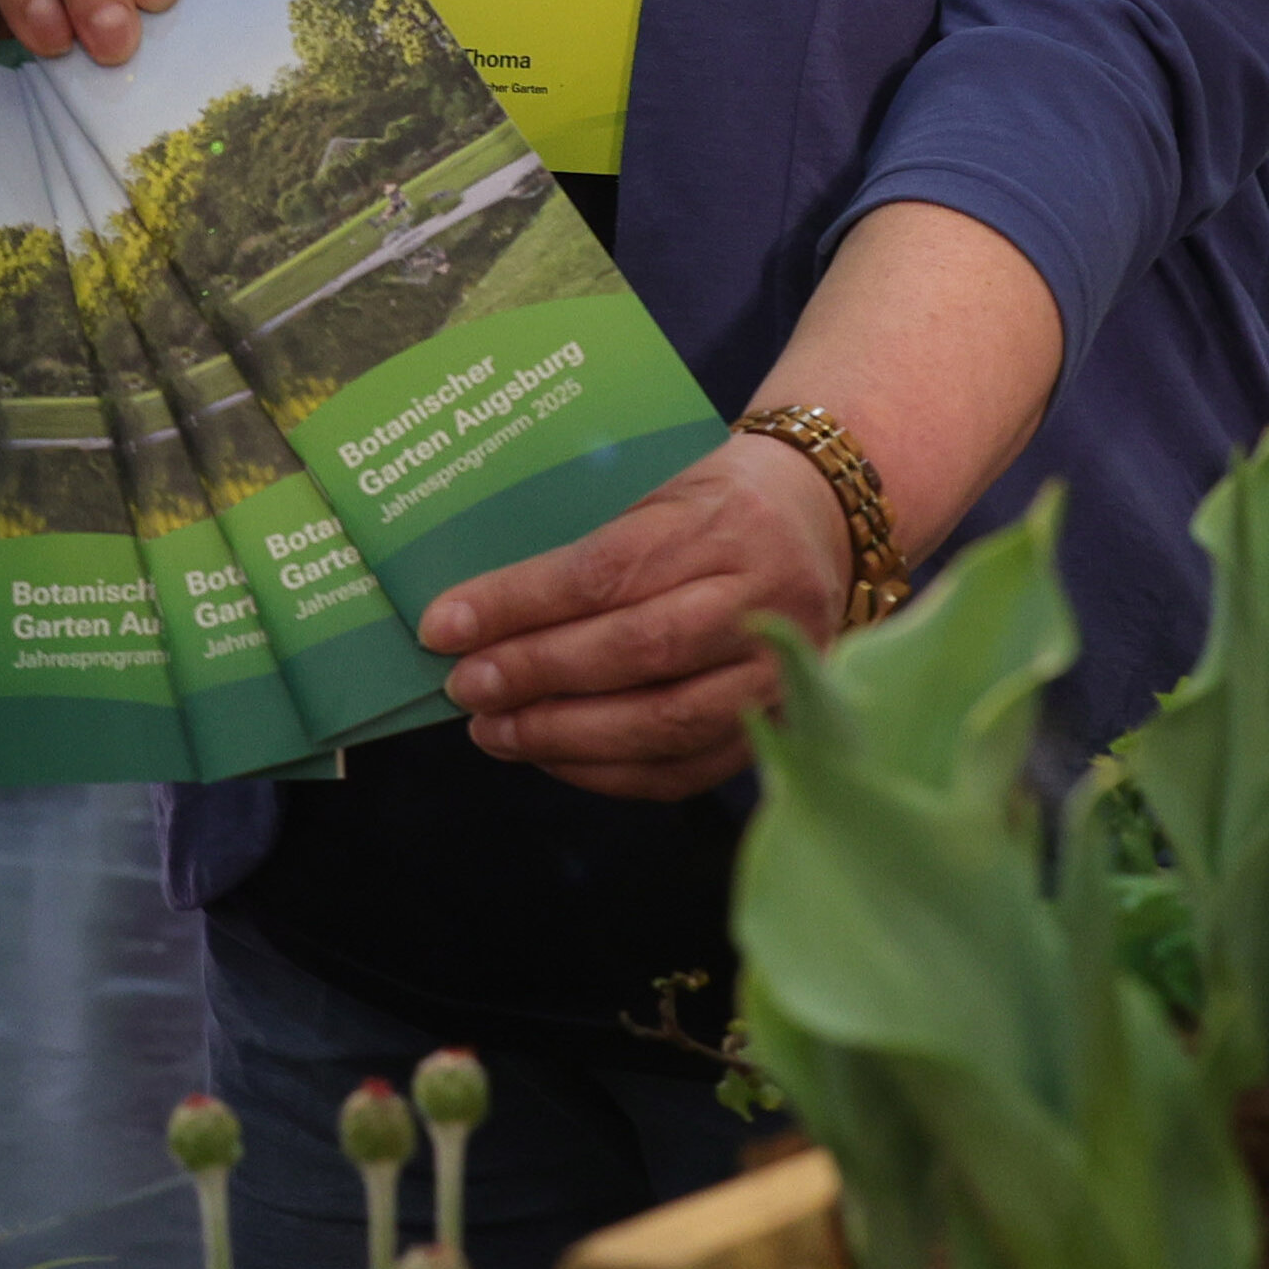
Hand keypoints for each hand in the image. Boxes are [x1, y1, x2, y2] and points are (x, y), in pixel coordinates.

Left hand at [414, 433, 860, 800]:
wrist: (824, 522)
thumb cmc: (715, 506)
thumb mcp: (658, 496)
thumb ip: (583, 555)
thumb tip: (471, 620)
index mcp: (725, 526)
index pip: (607, 572)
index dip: (519, 604)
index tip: (444, 625)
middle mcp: (762, 602)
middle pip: (638, 651)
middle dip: (536, 676)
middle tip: (465, 686)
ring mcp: (778, 674)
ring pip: (664, 722)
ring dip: (564, 737)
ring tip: (493, 731)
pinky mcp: (778, 726)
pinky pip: (685, 770)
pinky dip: (607, 772)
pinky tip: (551, 758)